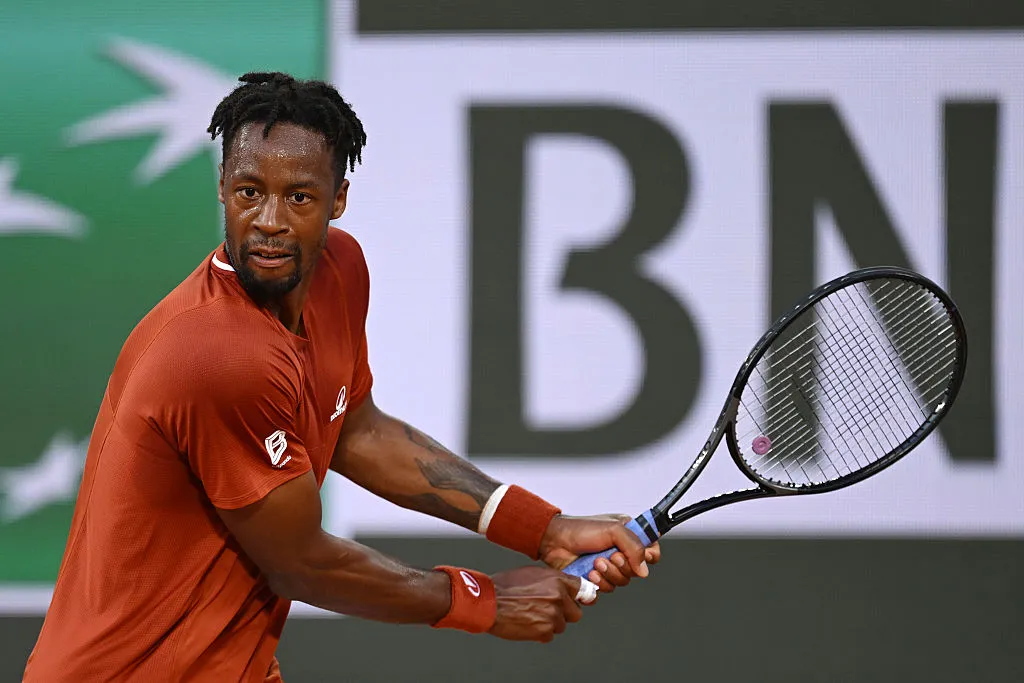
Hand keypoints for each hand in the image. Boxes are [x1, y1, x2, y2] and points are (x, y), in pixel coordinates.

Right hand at [488, 566, 584, 642]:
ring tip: (532, 615)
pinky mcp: (544, 631)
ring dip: (550, 623)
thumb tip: (562, 587)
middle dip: (564, 613)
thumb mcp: (531, 573)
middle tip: (548, 611)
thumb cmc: (504, 587)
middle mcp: (558, 596)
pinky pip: (549, 635)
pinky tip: (527, 623)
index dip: (578, 596)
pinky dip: (540, 632)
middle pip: (575, 612)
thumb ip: (551, 580)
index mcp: (556, 580)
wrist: (489, 602)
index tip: (578, 600)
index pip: (581, 589)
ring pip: (561, 625)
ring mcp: (553, 615)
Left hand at [538, 514, 661, 593]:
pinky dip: (599, 584)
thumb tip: (644, 570)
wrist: (555, 541)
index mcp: (629, 535)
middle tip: (608, 557)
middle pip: (637, 571)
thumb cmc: (581, 529)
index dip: (648, 557)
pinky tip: (589, 574)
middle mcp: (621, 552)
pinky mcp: (597, 579)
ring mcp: (609, 566)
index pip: (651, 551)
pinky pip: (606, 590)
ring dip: (609, 575)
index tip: (639, 556)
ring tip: (595, 563)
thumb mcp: (613, 529)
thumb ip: (634, 547)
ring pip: (622, 582)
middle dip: (622, 566)